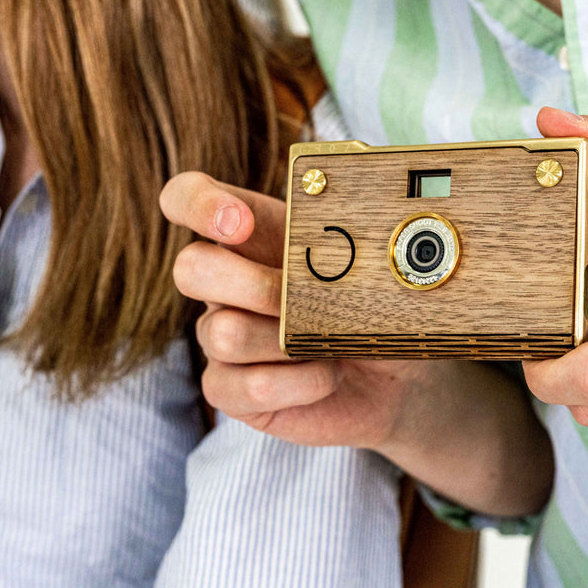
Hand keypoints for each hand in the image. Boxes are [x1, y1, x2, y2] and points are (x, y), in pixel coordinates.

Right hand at [159, 172, 552, 514]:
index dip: (199, 203)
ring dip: (284, 341)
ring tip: (330, 343)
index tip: (240, 222)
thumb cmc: (381, 308)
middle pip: (189, 267)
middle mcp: (228, 282)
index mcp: (254, 234)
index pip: (188, 198)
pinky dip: (297, 382)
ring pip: (220, 333)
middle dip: (246, 282)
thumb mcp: (376, 267)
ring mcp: (224, 336)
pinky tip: (327, 374)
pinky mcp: (233, 389)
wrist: (398, 377)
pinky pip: (243, 385)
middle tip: (294, 296)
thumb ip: (360, 241)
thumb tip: (364, 235)